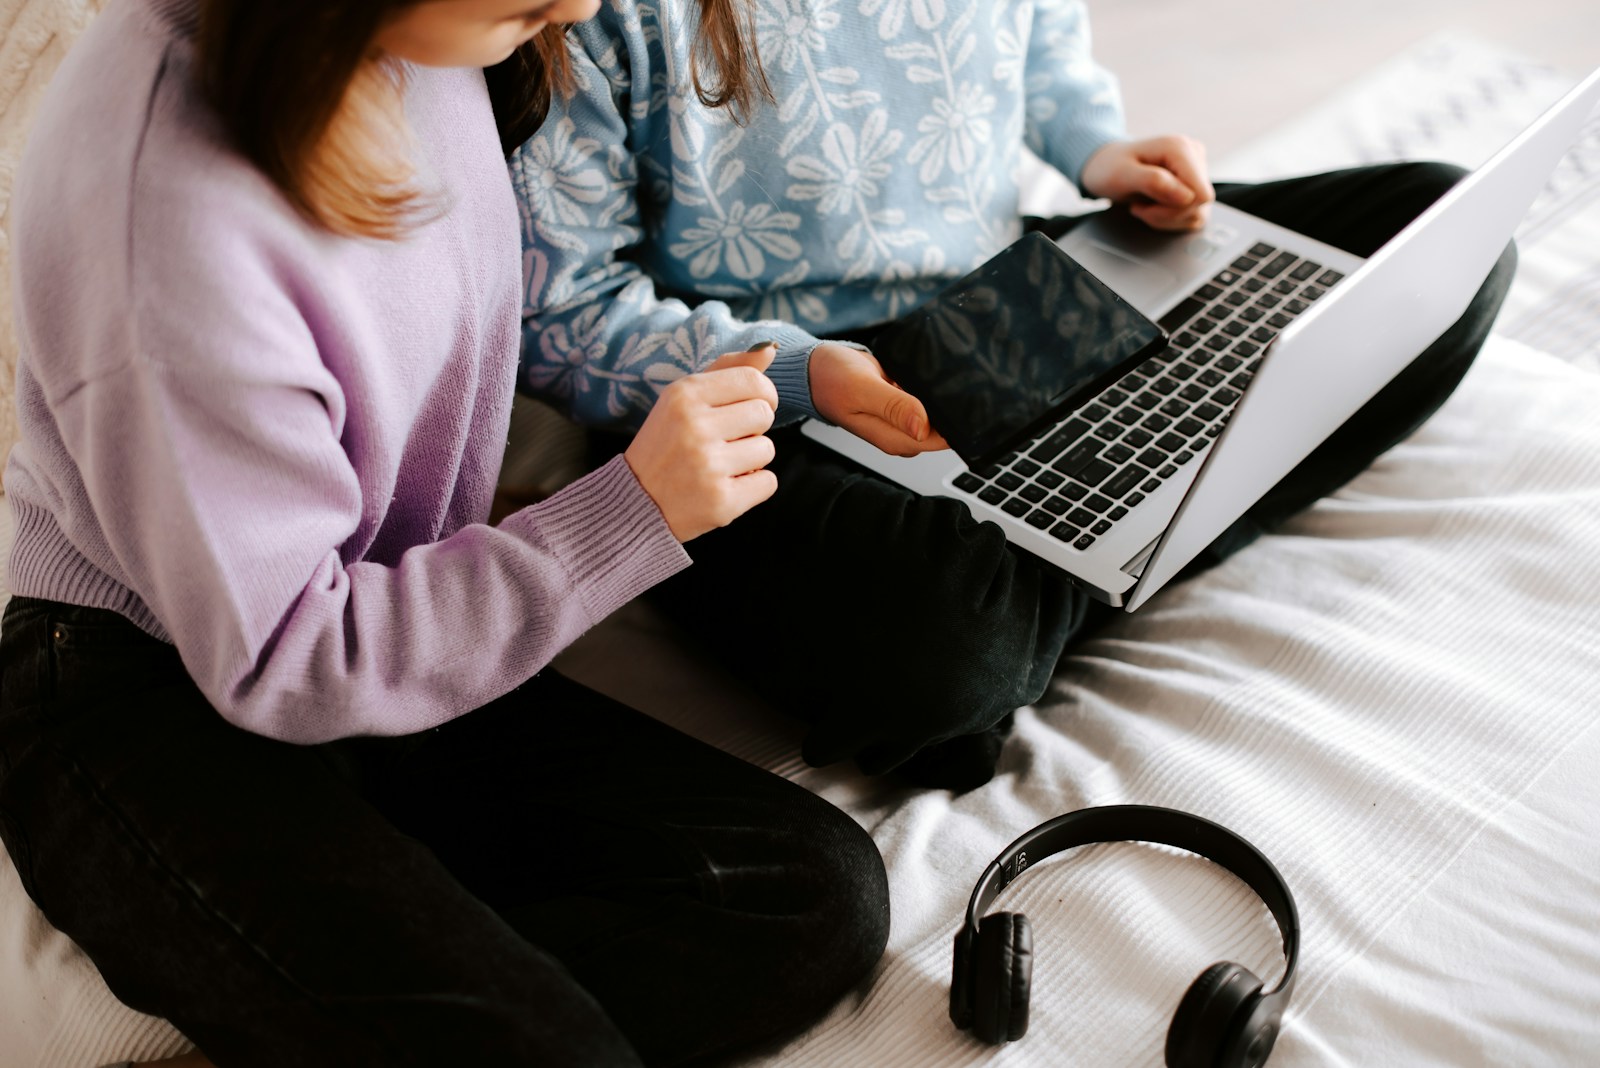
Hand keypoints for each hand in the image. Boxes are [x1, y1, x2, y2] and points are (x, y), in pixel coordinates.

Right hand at [624, 346, 779, 541]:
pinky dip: (753, 486)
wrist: (635, 501)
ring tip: (720, 465)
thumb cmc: (667, 444)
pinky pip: (768, 482)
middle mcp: (695, 426)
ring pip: (767, 449)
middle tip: (726, 441)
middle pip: (764, 414)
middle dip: (753, 428)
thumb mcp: (684, 399)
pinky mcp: (721, 501)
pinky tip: (725, 486)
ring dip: (752, 459)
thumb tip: (770, 348)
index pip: (753, 380)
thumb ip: (727, 370)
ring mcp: (708, 466)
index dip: (763, 395)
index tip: (750, 407)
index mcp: (685, 395)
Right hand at [809, 343, 948, 456]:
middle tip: (951, 383)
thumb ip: (893, 407)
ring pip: (936, 414)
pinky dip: (930, 390)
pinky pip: (927, 401)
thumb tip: (922, 426)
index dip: (954, 423)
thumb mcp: (861, 388)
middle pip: (942, 430)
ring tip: (938, 377)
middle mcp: (900, 434)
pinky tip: (927, 377)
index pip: (939, 441)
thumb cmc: (831, 379)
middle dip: (951, 408)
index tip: (962, 401)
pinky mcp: (903, 406)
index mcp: (892, 439)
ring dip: (941, 398)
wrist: (816, 368)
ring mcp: (902, 421)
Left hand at [1080, 135, 1214, 230]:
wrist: (1106, 166)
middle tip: (1139, 206)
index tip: (1143, 204)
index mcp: (1180, 148)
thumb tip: (1186, 196)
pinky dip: (1170, 219)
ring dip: (1166, 218)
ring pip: (1197, 213)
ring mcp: (1198, 170)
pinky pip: (1193, 215)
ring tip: (1144, 204)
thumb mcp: (1121, 175)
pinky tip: (1153, 207)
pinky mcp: (1196, 185)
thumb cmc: (1110, 168)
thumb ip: (1153, 182)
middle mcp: (1195, 155)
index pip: (1200, 195)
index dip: (1173, 209)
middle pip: (1198, 205)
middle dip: (1166, 215)